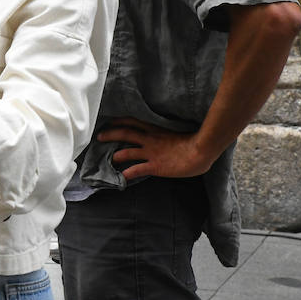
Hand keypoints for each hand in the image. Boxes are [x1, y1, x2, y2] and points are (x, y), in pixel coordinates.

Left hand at [98, 118, 212, 180]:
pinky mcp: (155, 166)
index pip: (133, 122)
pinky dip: (126, 174)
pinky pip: (136, 170)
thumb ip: (165, 134)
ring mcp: (151, 153)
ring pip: (126, 152)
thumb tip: (162, 136)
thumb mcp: (176, 133)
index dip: (119, 121)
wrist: (201, 151)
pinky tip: (120, 178)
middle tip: (98, 137)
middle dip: (110, 134)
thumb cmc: (194, 142)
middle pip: (124, 133)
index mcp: (155, 130)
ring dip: (115, 155)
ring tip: (106, 159)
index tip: (109, 121)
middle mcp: (150, 139)